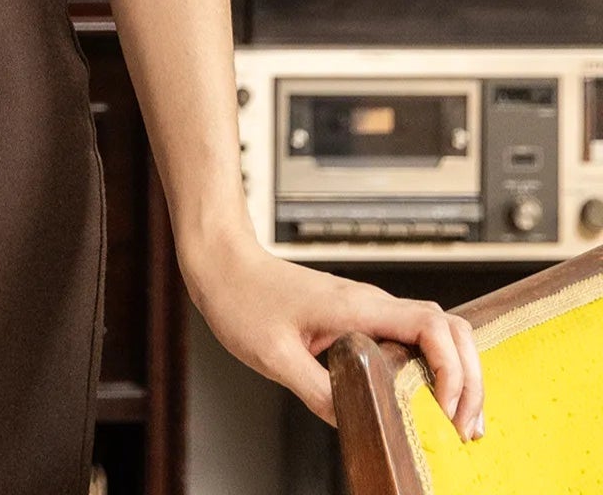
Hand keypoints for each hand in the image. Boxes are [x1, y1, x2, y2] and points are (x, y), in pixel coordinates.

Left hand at [182, 229, 484, 440]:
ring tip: (456, 424)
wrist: (221, 262)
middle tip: (465, 430)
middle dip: (470, 380)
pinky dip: (431, 370)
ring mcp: (367, 310)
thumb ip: (319, 392)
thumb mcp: (273, 357)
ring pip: (435, 335)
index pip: (433, 326)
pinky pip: (410, 341)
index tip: (448, 411)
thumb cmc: (241, 297)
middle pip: (450, 331)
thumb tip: (358, 425)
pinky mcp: (358, 319)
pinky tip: (426, 402)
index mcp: (357, 306)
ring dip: (456, 376)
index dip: (454, 371)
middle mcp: (371, 304)